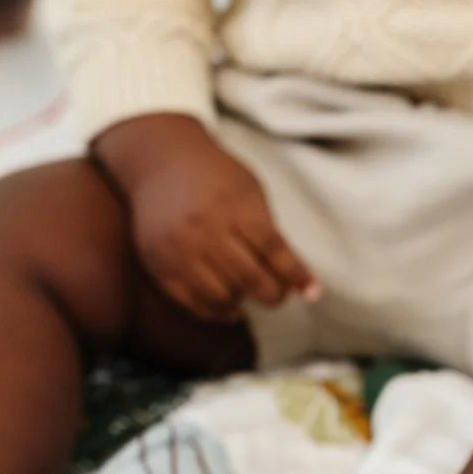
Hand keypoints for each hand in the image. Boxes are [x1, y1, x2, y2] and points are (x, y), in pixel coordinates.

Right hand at [93, 113, 318, 322]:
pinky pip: (193, 302)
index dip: (296, 276)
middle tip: (277, 295)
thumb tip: (292, 277)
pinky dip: (217, 311)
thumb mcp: (249, 191)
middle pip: (250, 278)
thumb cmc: (216, 177)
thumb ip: (268, 230)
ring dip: (243, 302)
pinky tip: (229, 307)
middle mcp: (206, 229)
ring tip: (248, 294)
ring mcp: (180, 249)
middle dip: (272, 295)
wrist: (161, 163)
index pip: (274, 250)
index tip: (312, 293)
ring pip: (222, 296)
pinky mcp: (160, 264)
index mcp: (234, 207)